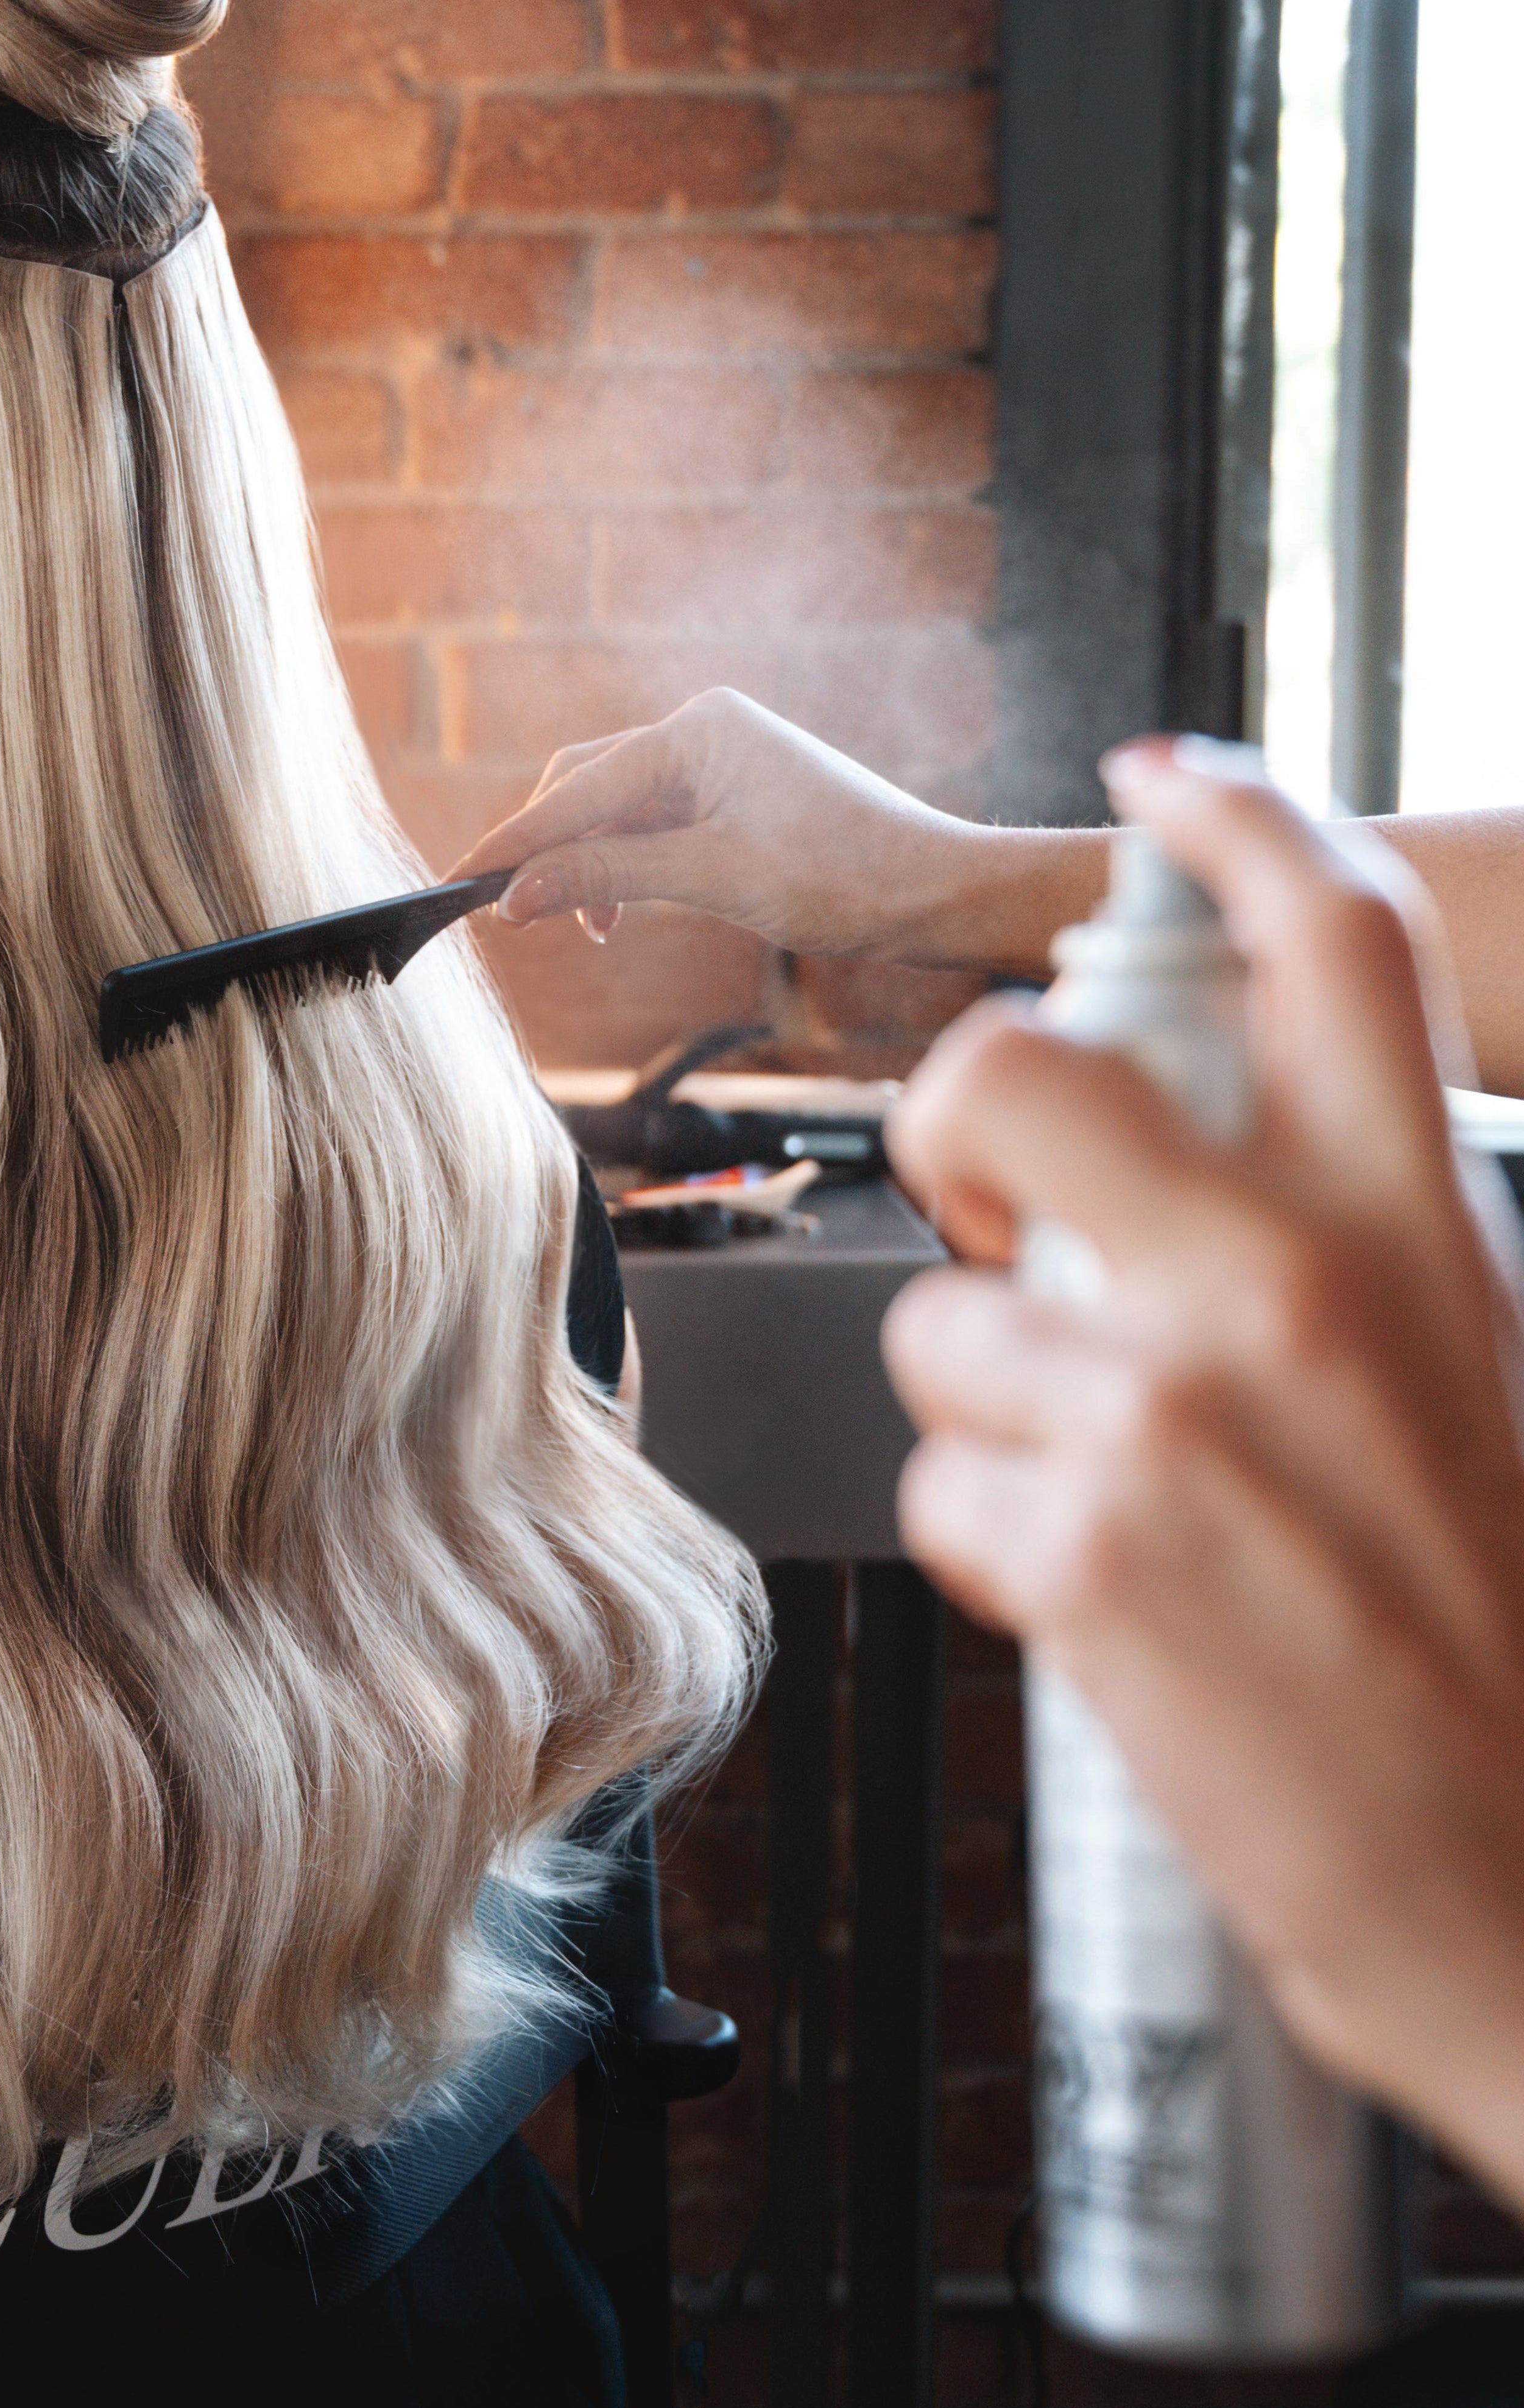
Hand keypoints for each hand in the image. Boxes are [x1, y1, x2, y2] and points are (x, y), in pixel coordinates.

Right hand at [462, 687, 1061, 961]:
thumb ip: (608, 875)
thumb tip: (516, 893)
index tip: (458, 880)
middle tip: (508, 916)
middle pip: (586, 785)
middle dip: (546, 849)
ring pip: (616, 811)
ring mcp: (718, 763)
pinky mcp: (731, 798)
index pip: (577, 786)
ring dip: (586, 866)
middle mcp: (702, 732)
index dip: (515, 840)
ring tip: (581, 929)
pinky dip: (624, 868)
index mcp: (698, 730)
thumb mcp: (713, 878)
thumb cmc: (843, 875)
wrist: (935, 891)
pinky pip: (651, 827)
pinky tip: (616, 913)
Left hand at [880, 738, 1523, 2208]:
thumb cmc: (1503, 1625)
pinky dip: (996, 1547)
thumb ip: (1352, 1238)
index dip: (1238, 819)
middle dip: (955, 1110)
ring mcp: (1162, 1411)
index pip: (1334, 939)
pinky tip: (1110, 1602)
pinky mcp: (1076, 1548)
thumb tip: (1210, 1166)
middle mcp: (1280, 1284)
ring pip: (944, 1325)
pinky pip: (941, 1485)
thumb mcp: (1476, 1360)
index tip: (1166, 782)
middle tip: (982, 1188)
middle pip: (1017, 1066)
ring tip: (1119, 1502)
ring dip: (992, 1411)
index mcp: (1413, 1225)